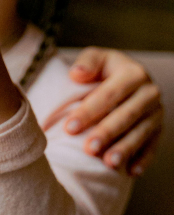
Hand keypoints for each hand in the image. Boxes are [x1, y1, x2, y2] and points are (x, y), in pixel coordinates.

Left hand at [64, 47, 162, 174]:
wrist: (126, 77)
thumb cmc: (103, 69)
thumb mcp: (95, 58)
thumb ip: (87, 62)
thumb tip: (76, 74)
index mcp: (133, 73)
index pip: (109, 94)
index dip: (89, 111)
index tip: (69, 127)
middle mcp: (150, 93)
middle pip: (126, 115)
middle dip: (107, 133)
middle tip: (88, 149)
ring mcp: (156, 113)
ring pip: (141, 133)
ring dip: (125, 149)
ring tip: (108, 163)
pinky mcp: (159, 129)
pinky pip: (153, 146)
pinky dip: (143, 160)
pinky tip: (131, 171)